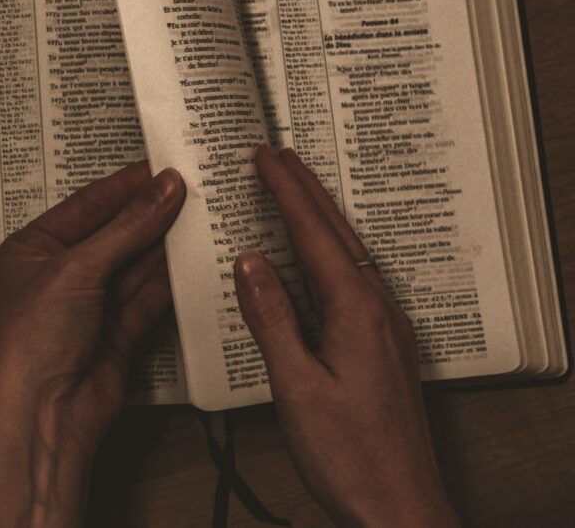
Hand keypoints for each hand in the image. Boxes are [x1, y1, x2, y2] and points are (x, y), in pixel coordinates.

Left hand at [0, 162, 185, 526]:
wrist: (40, 417)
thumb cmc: (29, 343)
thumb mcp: (75, 269)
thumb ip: (126, 228)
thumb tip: (163, 188)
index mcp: (32, 250)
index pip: (86, 206)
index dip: (125, 187)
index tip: (162, 168)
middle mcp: (60, 276)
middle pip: (114, 234)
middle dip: (150, 213)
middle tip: (192, 187)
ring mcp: (90, 306)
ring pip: (136, 265)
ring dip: (165, 244)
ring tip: (202, 214)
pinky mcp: (117, 334)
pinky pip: (149, 298)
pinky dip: (172, 280)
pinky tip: (195, 258)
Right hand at [235, 146, 458, 526]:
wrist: (399, 506)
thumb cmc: (349, 456)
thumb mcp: (297, 387)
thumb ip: (272, 319)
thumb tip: (250, 262)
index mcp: (356, 311)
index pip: (314, 235)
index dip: (286, 192)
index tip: (264, 158)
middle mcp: (378, 310)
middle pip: (337, 235)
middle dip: (306, 191)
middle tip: (278, 156)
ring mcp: (386, 328)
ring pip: (348, 255)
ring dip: (319, 218)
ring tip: (294, 190)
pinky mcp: (384, 346)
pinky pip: (354, 280)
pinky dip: (328, 252)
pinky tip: (317, 258)